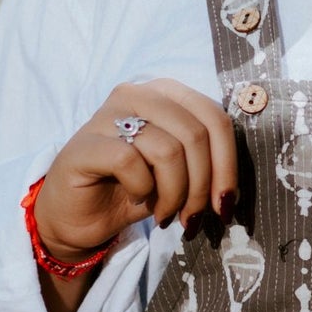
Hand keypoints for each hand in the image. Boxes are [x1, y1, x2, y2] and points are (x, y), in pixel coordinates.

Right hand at [33, 80, 238, 262]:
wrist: (78, 216)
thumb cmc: (132, 189)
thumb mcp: (179, 173)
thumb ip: (205, 163)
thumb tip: (232, 190)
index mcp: (166, 94)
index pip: (215, 118)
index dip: (228, 165)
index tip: (224, 204)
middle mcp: (138, 93)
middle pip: (195, 134)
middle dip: (202, 186)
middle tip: (191, 217)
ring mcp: (108, 114)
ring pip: (168, 151)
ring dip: (174, 194)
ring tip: (165, 213)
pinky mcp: (87, 143)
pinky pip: (131, 162)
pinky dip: (142, 189)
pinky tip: (136, 199)